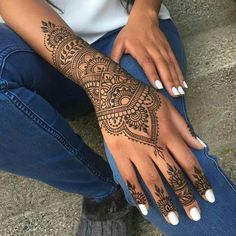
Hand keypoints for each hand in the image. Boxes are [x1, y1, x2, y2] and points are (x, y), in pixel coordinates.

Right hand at [97, 76, 214, 224]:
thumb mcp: (168, 107)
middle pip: (173, 176)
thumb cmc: (142, 97)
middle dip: (186, 197)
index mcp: (168, 134)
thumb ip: (184, 128)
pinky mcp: (119, 153)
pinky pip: (130, 177)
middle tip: (195, 215)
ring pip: (152, 181)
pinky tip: (145, 207)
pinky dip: (138, 193)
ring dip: (164, 202)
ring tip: (173, 219)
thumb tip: (200, 146)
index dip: (200, 181)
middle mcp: (154, 146)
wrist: (114, 93)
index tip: (209, 197)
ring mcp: (135, 151)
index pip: (189, 162)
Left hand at [110, 11, 186, 96]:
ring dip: (176, 79)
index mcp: (140, 49)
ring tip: (180, 91)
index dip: (153, 75)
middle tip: (174, 94)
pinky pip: (175, 62)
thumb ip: (114, 56)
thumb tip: (110, 71)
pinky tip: (183, 83)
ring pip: (171, 65)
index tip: (158, 86)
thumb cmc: (130, 33)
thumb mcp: (119, 43)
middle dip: (169, 81)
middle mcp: (153, 49)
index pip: (147, 63)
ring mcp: (163, 49)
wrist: (144, 18)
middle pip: (162, 66)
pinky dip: (180, 72)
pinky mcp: (168, 49)